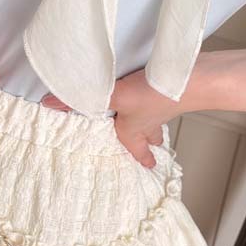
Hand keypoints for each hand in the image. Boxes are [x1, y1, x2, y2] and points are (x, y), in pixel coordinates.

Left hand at [41, 67, 180, 167]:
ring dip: (154, 121)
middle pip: (149, 136)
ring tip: (153, 122)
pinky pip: (162, 99)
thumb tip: (50, 103)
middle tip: (151, 148)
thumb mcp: (115, 97)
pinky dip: (158, 99)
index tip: (146, 167)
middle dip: (148, 142)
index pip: (135, 149)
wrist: (194, 79)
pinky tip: (154, 89)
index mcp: (134, 131)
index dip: (140, 158)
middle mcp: (150, 121)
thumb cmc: (154, 95)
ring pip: (157, 118)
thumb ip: (86, 99)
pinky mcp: (171, 89)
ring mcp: (163, 106)